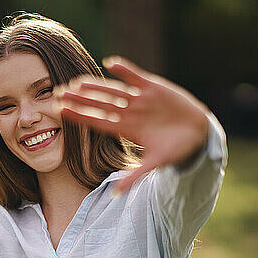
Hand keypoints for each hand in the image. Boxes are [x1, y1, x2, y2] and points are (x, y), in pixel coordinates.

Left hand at [56, 56, 208, 192]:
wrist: (198, 132)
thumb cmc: (175, 150)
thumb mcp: (155, 164)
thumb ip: (134, 176)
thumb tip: (116, 194)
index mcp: (125, 129)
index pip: (97, 121)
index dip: (79, 116)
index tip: (61, 111)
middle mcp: (128, 112)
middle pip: (99, 104)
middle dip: (80, 98)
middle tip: (59, 92)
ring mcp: (139, 99)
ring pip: (113, 90)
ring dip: (96, 85)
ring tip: (77, 81)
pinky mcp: (153, 87)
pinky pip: (135, 76)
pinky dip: (125, 70)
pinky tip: (110, 63)